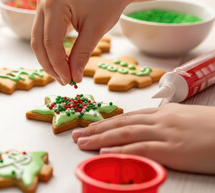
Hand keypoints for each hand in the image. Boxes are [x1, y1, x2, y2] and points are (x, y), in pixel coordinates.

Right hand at [30, 0, 129, 84]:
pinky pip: (43, 33)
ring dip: (48, 59)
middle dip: (50, 65)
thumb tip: (73, 78)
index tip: (69, 80)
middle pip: (39, 42)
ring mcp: (41, 3)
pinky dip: (50, 49)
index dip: (58, 65)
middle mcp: (43, 1)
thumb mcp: (96, 30)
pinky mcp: (45, 8)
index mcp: (55, 3)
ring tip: (63, 74)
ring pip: (38, 40)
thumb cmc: (108, 1)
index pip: (51, 43)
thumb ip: (81, 55)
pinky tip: (61, 61)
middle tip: (65, 81)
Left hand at [72, 103, 214, 173]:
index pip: (129, 117)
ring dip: (100, 139)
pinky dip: (120, 150)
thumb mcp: (188, 119)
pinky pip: (141, 149)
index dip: (107, 122)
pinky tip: (104, 153)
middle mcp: (161, 120)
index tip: (90, 126)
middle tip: (77, 134)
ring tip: (82, 143)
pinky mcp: (173, 150)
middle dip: (97, 129)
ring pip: (125, 134)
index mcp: (164, 113)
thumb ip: (167, 122)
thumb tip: (151, 127)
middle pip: (121, 123)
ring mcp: (166, 134)